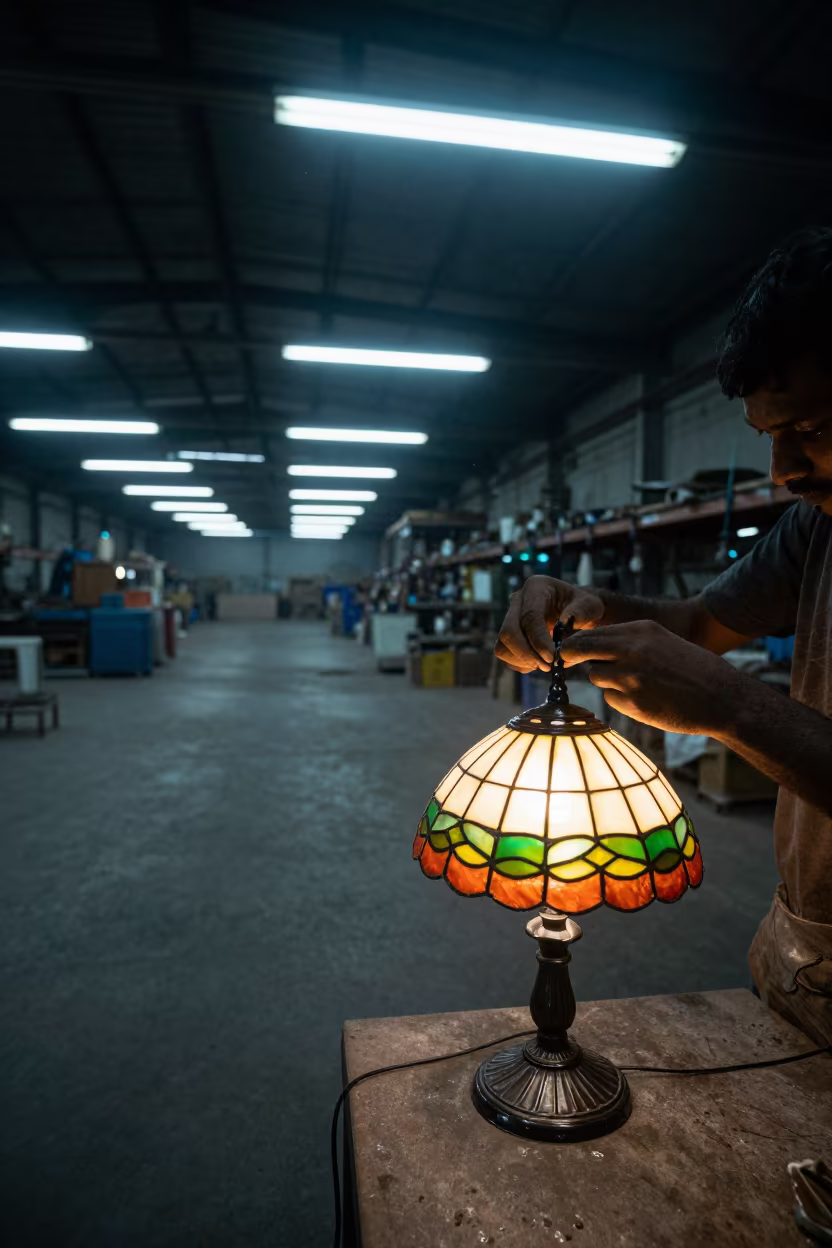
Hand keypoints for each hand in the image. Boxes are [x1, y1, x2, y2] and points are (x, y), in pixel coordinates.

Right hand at [495, 575, 605, 671]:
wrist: (576, 611)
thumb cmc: (583, 606)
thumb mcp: (590, 605)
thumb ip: (581, 612)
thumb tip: (564, 623)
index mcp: (536, 587)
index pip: (529, 617)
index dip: (538, 640)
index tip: (552, 658)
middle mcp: (517, 601)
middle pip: (508, 632)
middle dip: (526, 654)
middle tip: (547, 667)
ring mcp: (509, 617)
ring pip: (502, 645)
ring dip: (522, 661)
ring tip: (545, 665)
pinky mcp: (509, 634)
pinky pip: (505, 654)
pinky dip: (520, 664)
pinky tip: (538, 663)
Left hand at [560, 620, 739, 734]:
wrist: (723, 697)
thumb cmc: (692, 669)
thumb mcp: (662, 641)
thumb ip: (628, 641)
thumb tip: (590, 646)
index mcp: (641, 630)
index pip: (591, 633)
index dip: (575, 642)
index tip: (567, 648)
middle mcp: (632, 650)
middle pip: (581, 649)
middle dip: (570, 656)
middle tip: (564, 662)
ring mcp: (632, 677)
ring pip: (596, 675)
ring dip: (604, 679)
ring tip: (632, 682)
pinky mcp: (634, 703)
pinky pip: (611, 698)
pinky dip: (619, 699)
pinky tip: (643, 698)